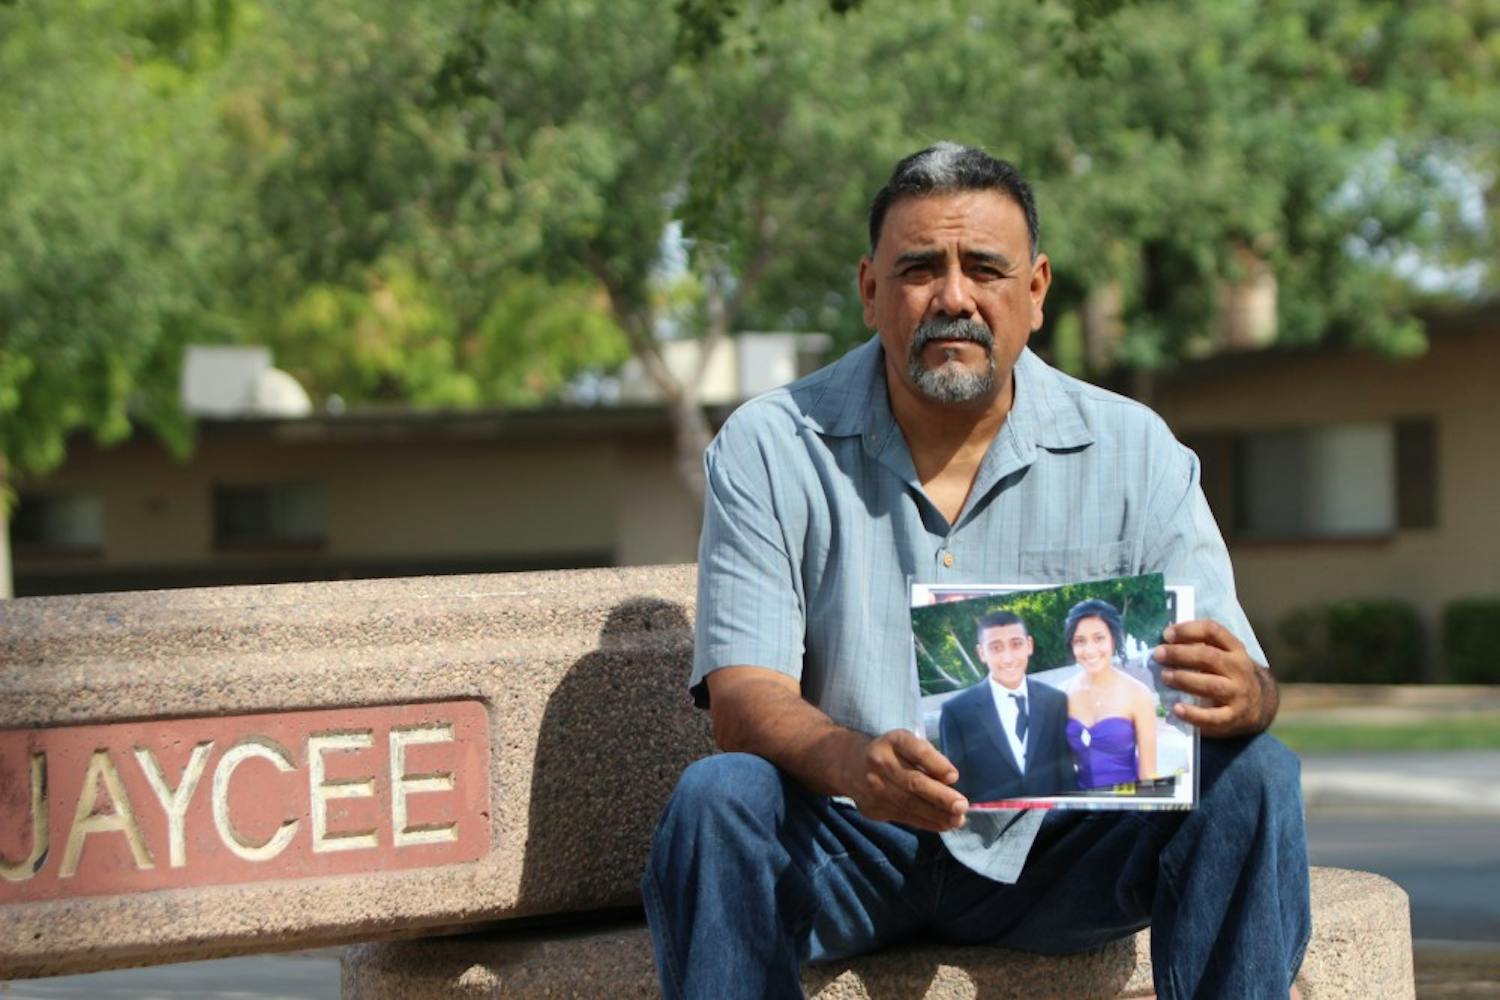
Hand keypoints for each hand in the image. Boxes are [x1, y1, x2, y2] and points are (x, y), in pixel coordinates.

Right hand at [839, 729, 967, 831]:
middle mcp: (880, 762)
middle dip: (940, 796)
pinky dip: (926, 822)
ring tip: (957, 820)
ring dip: (936, 815)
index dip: (936, 764)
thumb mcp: (905, 743)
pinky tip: (943, 824)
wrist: (849, 765)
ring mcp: (874, 787)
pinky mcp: (872, 808)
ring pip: (909, 804)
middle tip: (961, 806)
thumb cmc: (891, 753)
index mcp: (893, 740)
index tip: (954, 777)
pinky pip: (904, 817)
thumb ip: (926, 758)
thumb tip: (950, 782)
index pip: (916, 750)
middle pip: (913, 782)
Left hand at [1156, 620, 1276, 737]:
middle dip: (1180, 654)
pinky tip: (1176, 708)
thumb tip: (1164, 643)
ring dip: (1184, 679)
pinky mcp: (1233, 717)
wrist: (1257, 705)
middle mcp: (1239, 669)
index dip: (1188, 630)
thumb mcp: (1222, 656)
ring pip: (1211, 685)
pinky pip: (1213, 717)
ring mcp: (1238, 693)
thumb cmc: (1228, 674)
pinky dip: (1193, 714)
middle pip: (1209, 657)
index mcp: (1235, 649)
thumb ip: (1199, 647)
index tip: (1166, 634)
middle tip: (1158, 655)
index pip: (1213, 631)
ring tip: (1165, 676)